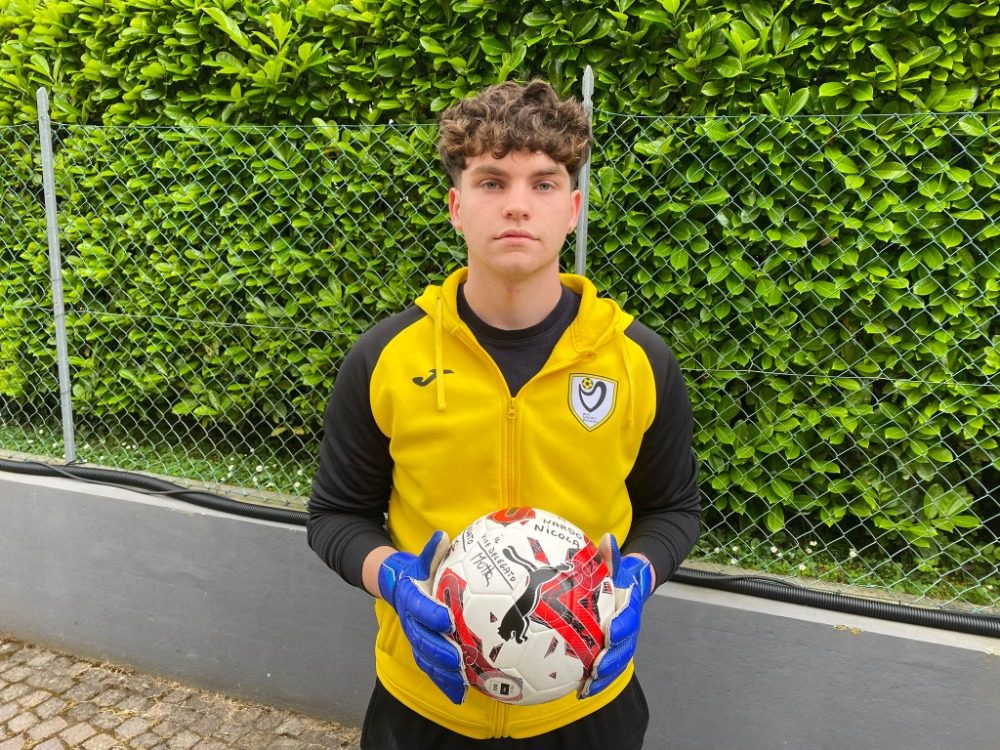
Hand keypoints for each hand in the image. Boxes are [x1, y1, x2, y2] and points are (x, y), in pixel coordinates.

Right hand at [378, 531, 466, 703]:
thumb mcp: (422, 559)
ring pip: (426, 659)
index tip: (447, 619)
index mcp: (411, 598)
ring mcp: (415, 638)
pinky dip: (444, 683)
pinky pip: (431, 669)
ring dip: (443, 673)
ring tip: (461, 682)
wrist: (397, 586)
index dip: (431, 614)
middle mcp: (410, 621)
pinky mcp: (422, 651)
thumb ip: (432, 551)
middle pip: (422, 639)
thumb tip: (441, 536)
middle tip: (458, 659)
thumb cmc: (417, 571)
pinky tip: (461, 695)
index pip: (420, 607)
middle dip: (440, 650)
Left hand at [580, 534, 654, 697]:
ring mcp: (624, 640)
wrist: (636, 584)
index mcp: (630, 606)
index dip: (621, 626)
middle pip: (624, 647)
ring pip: (617, 661)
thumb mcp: (618, 563)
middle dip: (612, 660)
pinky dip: (597, 680)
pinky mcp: (614, 649)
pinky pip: (607, 667)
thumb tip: (608, 538)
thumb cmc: (621, 574)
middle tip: (595, 669)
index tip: (610, 631)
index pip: (628, 617)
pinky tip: (579, 691)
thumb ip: (613, 555)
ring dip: (605, 676)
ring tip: (588, 687)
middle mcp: (630, 626)